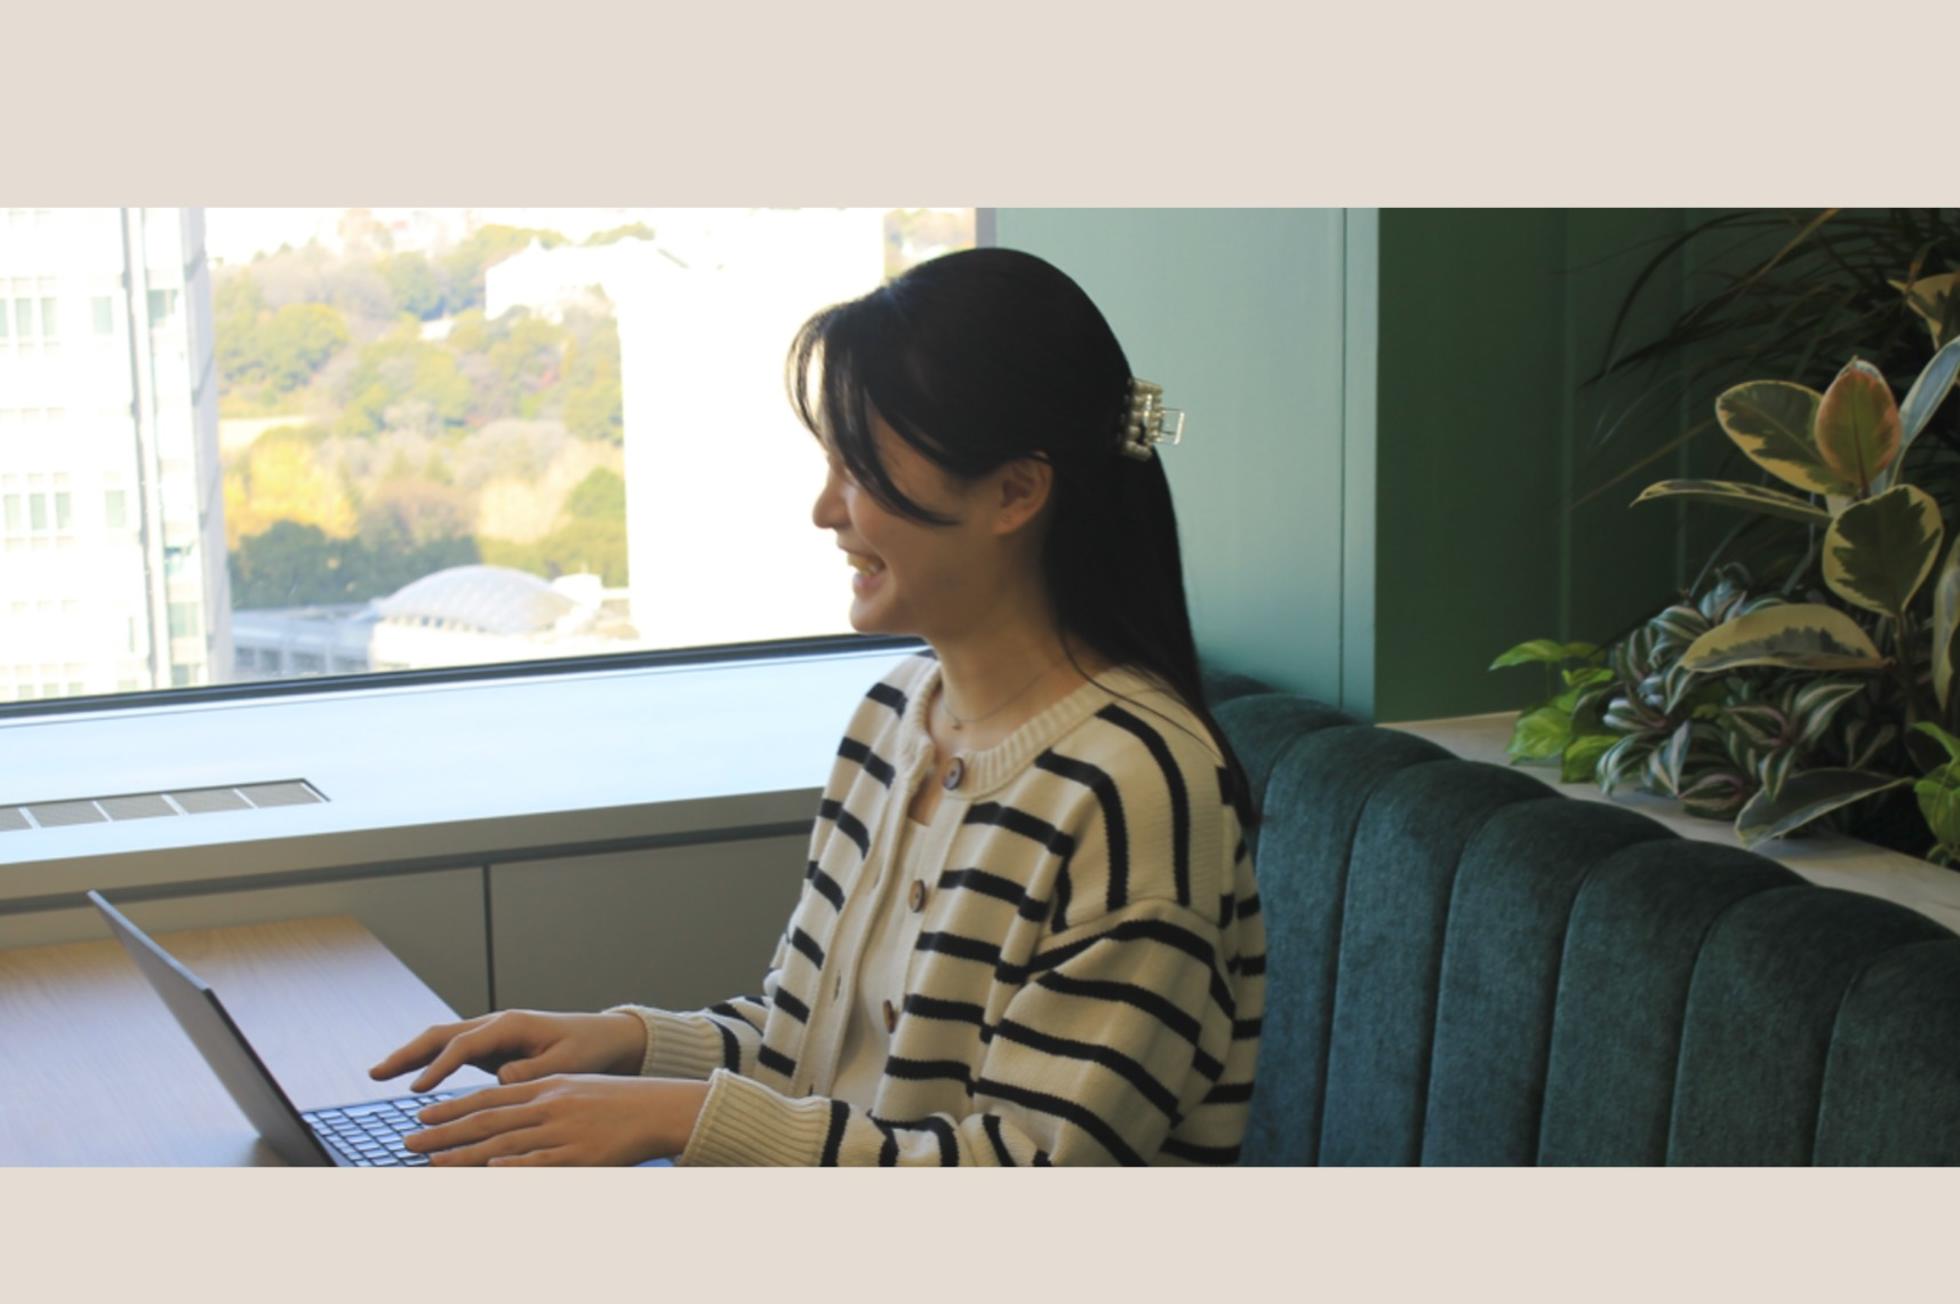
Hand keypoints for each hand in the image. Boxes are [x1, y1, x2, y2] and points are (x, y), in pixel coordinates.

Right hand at [369, 1009, 647, 1092]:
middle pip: (442, 1034)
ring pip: (442, 1041)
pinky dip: (429, 1063)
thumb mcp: (565, 1063)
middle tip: (375, 1073)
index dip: (439, 1067)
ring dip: (411, 1056)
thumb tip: (500, 1079)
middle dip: (408, 1053)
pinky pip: (453, 1053)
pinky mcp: (493, 1048)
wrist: (604, 1038)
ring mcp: (492, 1035)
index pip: (464, 1044)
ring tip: (379, 1074)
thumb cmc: (587, 1050)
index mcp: (512, 1024)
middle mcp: (496, 1024)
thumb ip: (532, 1070)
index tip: (417, 1091)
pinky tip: (412, 1080)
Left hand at [404, 1075, 710, 1165]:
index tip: (421, 1116)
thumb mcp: (574, 1088)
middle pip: (486, 1120)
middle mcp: (548, 1105)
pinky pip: (540, 1162)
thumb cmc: (616, 1100)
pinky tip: (489, 1170)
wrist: (659, 1106)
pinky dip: (513, 1166)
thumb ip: (539, 1098)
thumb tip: (505, 1108)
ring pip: (504, 1144)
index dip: (451, 1107)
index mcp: (546, 1086)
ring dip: (464, 1155)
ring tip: (432, 1164)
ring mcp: (563, 1130)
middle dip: (443, 1133)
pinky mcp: (580, 1155)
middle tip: (409, 1142)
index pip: (488, 1096)